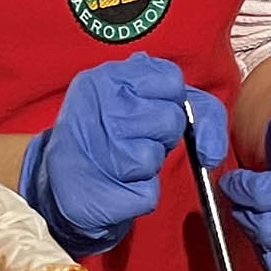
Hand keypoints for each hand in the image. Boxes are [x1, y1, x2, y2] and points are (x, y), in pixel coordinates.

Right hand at [19, 56, 227, 257]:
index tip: (151, 109)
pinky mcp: (99, 189)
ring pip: (156, 158)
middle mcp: (100, 106)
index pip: (172, 80)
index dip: (171, 100)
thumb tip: (210, 148)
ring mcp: (98, 147)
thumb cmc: (111, 135)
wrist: (60, 180)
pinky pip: (148, 193)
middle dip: (161, 135)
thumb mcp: (144, 102)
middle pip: (170, 120)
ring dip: (146, 166)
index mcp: (108, 77)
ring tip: (119, 161)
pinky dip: (138, 193)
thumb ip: (193, 107)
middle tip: (132, 138)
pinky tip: (115, 184)